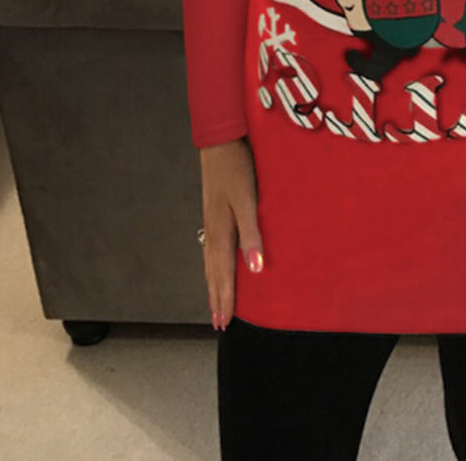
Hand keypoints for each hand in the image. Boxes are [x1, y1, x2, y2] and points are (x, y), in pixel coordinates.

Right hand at [199, 137, 263, 331]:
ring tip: (214, 303)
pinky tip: (214, 266)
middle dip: (217, 298)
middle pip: (214, 272)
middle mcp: (214, 230)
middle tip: (218, 323)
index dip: (225, 298)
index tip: (224, 322)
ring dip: (213, 284)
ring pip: (210, 262)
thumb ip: (252, 235)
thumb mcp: (248, 201)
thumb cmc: (237, 169)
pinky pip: (211, 249)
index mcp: (222, 232)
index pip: (224, 274)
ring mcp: (211, 221)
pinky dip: (212, 266)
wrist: (221, 143)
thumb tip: (255, 268)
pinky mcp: (214, 212)